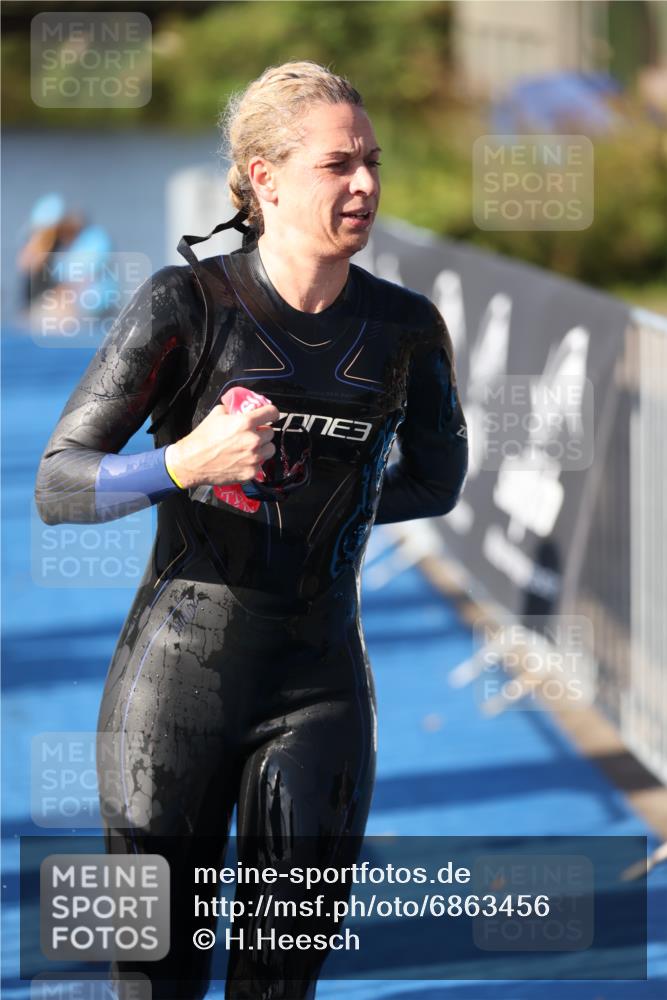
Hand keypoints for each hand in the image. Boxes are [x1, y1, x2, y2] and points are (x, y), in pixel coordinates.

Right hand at [164, 402, 278, 489]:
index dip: (271, 413)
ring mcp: (253, 458)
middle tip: (253, 434)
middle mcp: (253, 440)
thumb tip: (241, 408)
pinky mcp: (251, 472)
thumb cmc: (202, 438)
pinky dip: (254, 462)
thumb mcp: (217, 414)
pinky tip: (243, 460)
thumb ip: (233, 410)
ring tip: (250, 448)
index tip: (270, 415)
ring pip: (270, 449)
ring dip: (263, 448)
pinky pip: (261, 464)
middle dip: (263, 432)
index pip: (272, 412)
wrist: (191, 462)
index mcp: (246, 422)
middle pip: (271, 433)